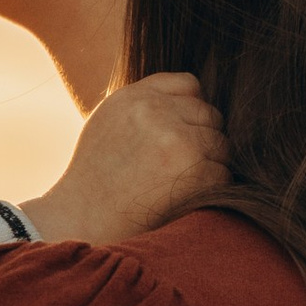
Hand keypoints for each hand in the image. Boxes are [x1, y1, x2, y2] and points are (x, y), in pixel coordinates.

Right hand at [22, 72, 228, 243]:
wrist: (83, 220)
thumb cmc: (95, 179)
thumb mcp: (107, 124)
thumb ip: (144, 106)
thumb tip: (192, 98)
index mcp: (134, 97)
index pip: (189, 85)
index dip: (191, 110)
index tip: (180, 134)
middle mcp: (155, 111)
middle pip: (210, 115)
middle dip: (201, 140)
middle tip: (176, 169)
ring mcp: (177, 139)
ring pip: (221, 145)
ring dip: (209, 166)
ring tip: (175, 185)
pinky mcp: (193, 169)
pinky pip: (222, 174)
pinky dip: (209, 190)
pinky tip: (181, 200)